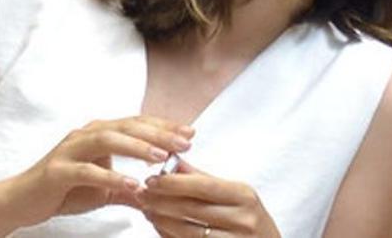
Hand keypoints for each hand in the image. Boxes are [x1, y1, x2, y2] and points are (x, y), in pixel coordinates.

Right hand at [0, 116, 192, 230]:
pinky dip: (110, 176)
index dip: (165, 126)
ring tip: (159, 156)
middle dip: (158, 133)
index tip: (191, 133)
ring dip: (136, 146)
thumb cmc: (65, 190)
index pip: (138, 123)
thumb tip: (161, 194)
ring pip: (107, 139)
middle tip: (184, 142)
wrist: (23, 201)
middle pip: (127, 126)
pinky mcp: (57, 171)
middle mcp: (86, 135)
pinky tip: (131, 183)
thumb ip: (131, 189)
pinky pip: (86, 170)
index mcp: (100, 133)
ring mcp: (70, 150)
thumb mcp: (105, 190)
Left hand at [139, 159, 279, 237]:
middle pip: (193, 208)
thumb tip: (174, 161)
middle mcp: (242, 219)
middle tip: (141, 193)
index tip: (151, 178)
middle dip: (162, 200)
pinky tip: (159, 226)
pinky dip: (169, 235)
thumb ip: (204, 179)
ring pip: (187, 230)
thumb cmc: (250, 219)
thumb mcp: (236, 196)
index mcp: (245, 196)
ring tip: (146, 209)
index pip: (205, 186)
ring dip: (161, 219)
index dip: (175, 182)